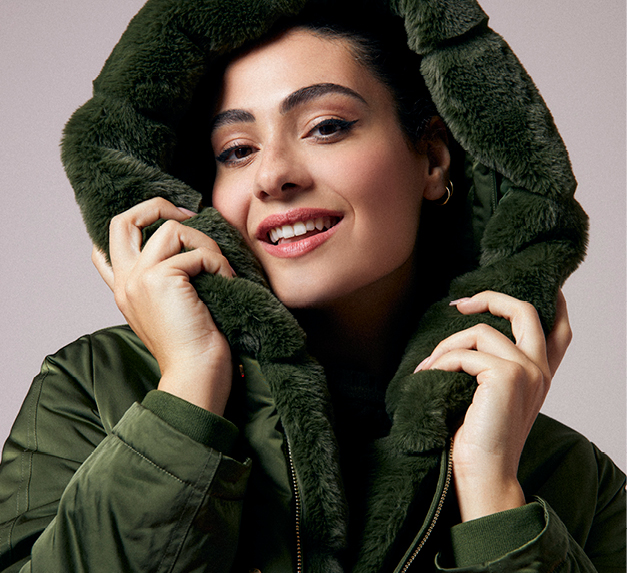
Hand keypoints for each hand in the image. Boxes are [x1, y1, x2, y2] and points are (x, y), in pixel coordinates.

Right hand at [92, 198, 234, 414]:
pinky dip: (219, 263)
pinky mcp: (160, 279)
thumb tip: (189, 256)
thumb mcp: (171, 312)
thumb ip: (166, 284)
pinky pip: (197, 253)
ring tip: (219, 269)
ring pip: (172, 229)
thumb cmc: (193, 348)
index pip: (105, 246)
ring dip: (205, 244)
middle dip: (158, 206)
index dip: (135, 224)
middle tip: (189, 217)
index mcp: (125, 290)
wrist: (195, 376)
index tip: (173, 226)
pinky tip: (227, 282)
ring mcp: (139, 278)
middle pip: (123, 220)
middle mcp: (126, 281)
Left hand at [415, 290, 570, 520]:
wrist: (483, 474)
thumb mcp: (488, 396)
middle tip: (459, 304)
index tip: (527, 288)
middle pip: (525, 312)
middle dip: (491, 297)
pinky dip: (441, 362)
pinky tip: (428, 376)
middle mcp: (540, 370)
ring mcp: (527, 371)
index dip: (550, 303)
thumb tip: (464, 334)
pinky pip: (463, 354)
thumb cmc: (479, 438)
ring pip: (481, 331)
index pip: (558, 331)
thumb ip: (489, 368)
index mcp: (539, 375)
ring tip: (429, 367)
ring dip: (446, 346)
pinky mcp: (507, 376)